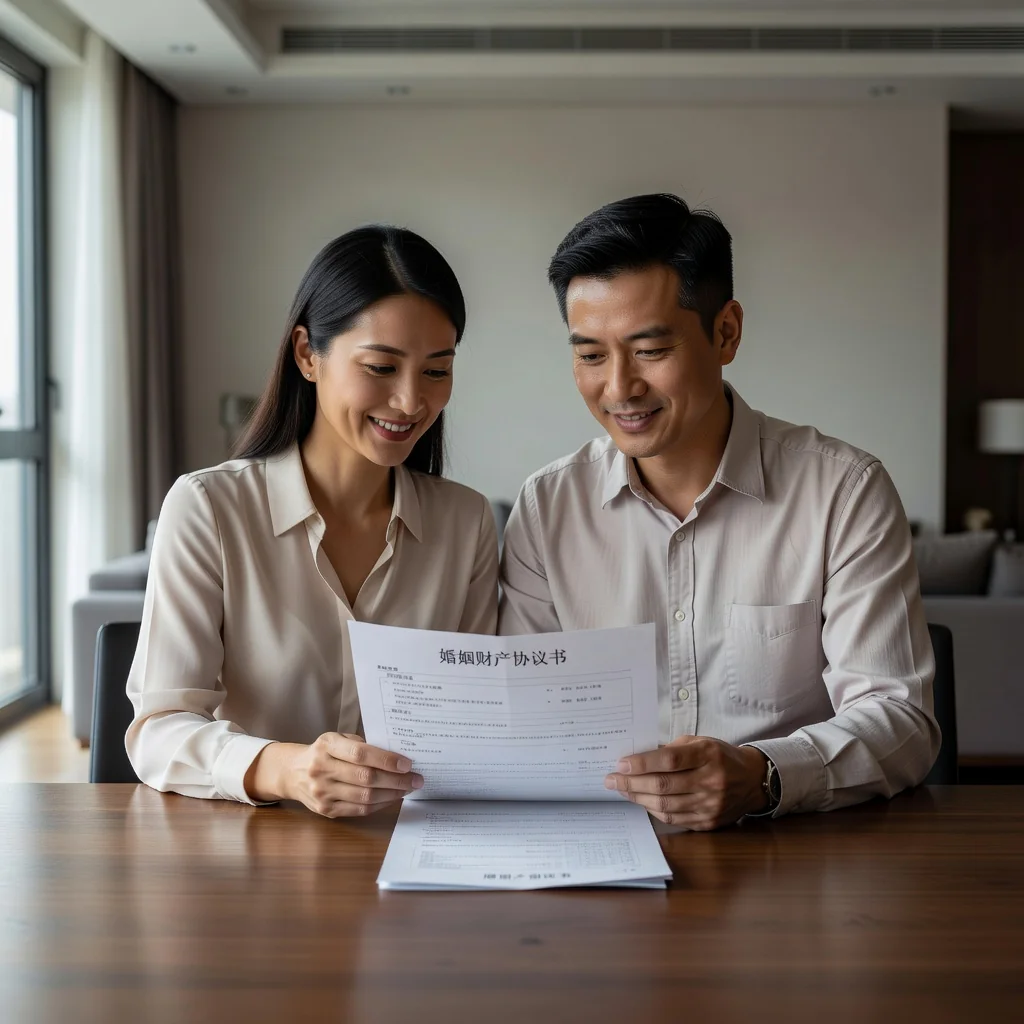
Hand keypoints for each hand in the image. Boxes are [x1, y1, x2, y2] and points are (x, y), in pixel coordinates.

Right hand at [245, 732, 422, 817]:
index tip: (407, 763)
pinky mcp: (326, 810)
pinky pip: (359, 810)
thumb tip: (397, 755)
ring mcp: (322, 793)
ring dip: (392, 794)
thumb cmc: (324, 752)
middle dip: (396, 780)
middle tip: (416, 779)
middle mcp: (322, 769)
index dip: (386, 760)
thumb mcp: (337, 739)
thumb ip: (362, 745)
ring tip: (408, 789)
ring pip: (365, 797)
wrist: (293, 773)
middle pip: (366, 778)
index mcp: (326, 746)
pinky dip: (380, 804)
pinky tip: (392, 797)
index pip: (360, 754)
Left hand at [604, 737, 768, 829]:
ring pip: (665, 805)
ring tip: (622, 791)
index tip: (620, 764)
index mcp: (708, 755)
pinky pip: (674, 818)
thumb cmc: (720, 756)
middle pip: (663, 786)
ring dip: (638, 798)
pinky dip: (654, 810)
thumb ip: (672, 750)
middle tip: (611, 780)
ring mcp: (711, 805)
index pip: (669, 761)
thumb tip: (637, 760)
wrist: (752, 780)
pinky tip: (642, 802)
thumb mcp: (700, 742)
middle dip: (631, 783)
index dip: (642, 764)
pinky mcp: (709, 822)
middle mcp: (711, 781)